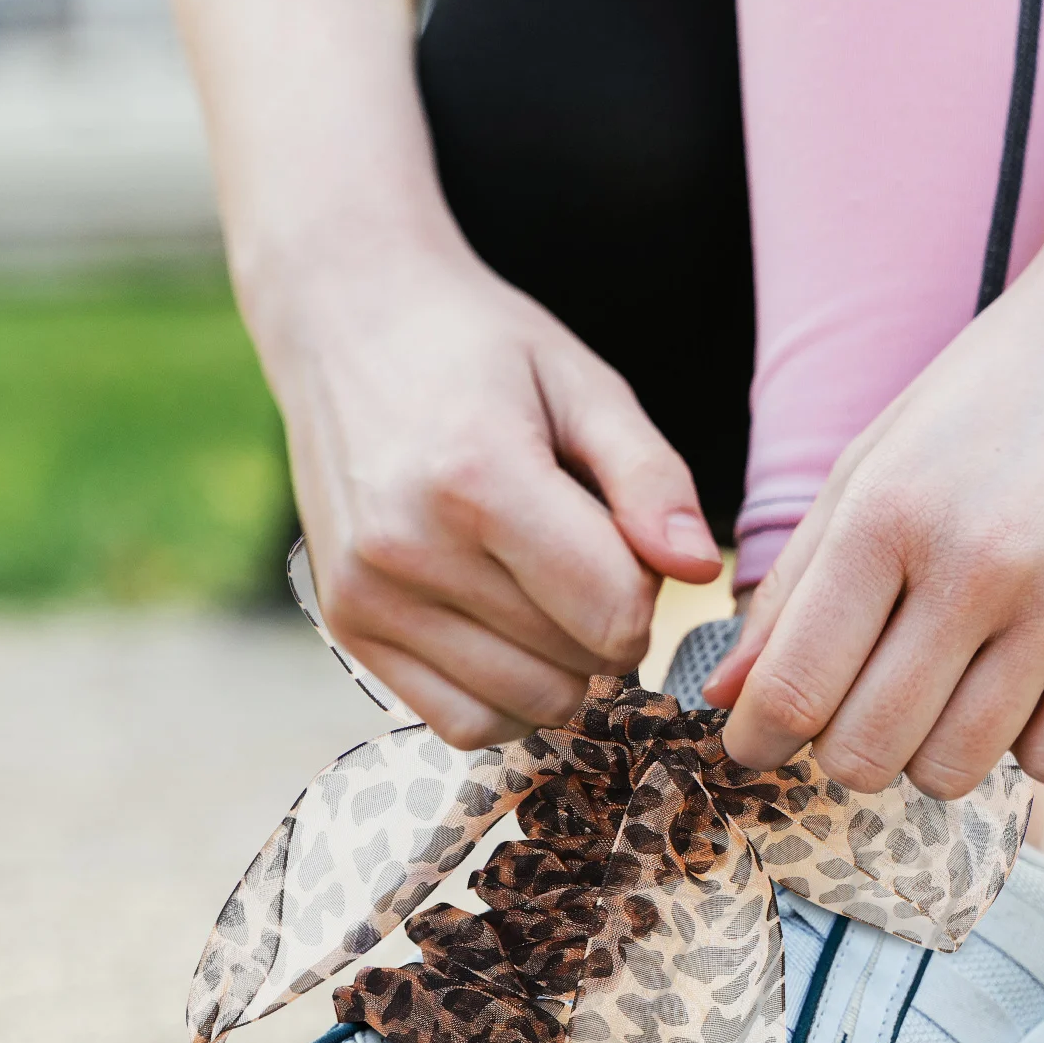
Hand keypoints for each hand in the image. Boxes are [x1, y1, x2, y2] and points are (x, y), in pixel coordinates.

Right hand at [263, 247, 720, 747]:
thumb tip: (699, 571)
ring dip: (561, 665)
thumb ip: (652, 479)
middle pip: (576, 665)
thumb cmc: (479, 348)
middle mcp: (408, 548)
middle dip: (605, 623)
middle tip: (577, 552)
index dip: (646, 591)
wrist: (344, 319)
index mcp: (477, 479)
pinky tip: (506, 633)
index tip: (622, 540)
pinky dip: (506, 698)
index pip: (614, 615)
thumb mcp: (585, 385)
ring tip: (538, 585)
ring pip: (527, 706)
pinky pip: (463, 723)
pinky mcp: (348, 628)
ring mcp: (368, 597)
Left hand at [706, 233, 1043, 796]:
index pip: (792, 689)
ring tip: (949, 687)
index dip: (756, 740)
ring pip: (955, 770)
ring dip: (931, 751)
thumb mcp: (875, 462)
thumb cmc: (998, 391)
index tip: (754, 748)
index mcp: (886, 512)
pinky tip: (1026, 686)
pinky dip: (1024, 745)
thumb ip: (795, 584)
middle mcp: (975, 561)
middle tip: (861, 711)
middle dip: (843, 752)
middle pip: (865, 752)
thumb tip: (724, 697)